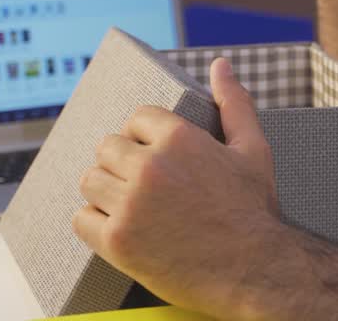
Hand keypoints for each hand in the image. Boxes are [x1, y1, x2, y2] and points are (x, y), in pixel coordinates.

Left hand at [73, 58, 282, 316]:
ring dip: (106, 191)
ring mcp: (130, 205)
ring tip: (132, 206)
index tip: (158, 158)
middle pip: (107, 147)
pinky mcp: (118, 240)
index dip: (146, 137)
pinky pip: (82, 218)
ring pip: (91, 180)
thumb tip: (221, 65)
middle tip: (146, 187)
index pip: (137, 118)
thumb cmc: (254, 211)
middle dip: (124, 164)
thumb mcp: (253, 150)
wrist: (255, 272)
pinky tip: (121, 228)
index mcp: (180, 138)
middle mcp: (150, 166)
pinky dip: (95, 223)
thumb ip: (234, 103)